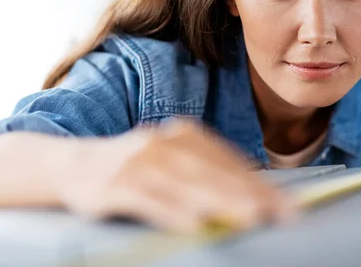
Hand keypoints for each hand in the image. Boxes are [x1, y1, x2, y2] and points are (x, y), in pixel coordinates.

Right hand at [58, 119, 294, 231]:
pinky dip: (172, 212)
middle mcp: (163, 143)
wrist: (74, 163)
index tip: (286, 204)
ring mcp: (139, 163)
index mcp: (181, 135)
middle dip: (249, 194)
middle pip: (212, 172)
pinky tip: (193, 224)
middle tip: (279, 212)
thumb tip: (252, 195)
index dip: (259, 183)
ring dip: (220, 202)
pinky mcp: (115, 184)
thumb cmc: (134, 167)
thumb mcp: (170, 160)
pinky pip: (149, 201)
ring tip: (249, 217)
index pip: (227, 162)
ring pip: (186, 185)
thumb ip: (205, 172)